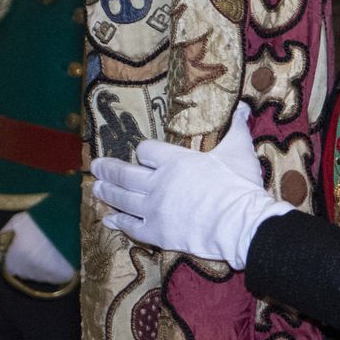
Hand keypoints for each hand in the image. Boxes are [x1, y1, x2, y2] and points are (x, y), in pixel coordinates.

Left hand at [0, 211, 76, 285]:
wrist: (62, 217)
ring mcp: (45, 275)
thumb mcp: (13, 225)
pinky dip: (54, 270)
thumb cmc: (35, 219)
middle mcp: (28, 271)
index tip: (22, 246)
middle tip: (36, 245)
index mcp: (14, 259)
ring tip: (47, 248)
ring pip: (38, 275)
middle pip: (23, 273)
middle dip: (26, 262)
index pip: (9, 268)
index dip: (15, 257)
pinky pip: (54, 277)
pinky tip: (56, 255)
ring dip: (40, 266)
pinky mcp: (61, 276)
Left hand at [91, 103, 289, 268]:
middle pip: (125, 174)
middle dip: (109, 169)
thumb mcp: (239, 151)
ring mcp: (154, 209)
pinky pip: (131, 226)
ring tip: (96, 188)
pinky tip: (108, 219)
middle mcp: (158, 182)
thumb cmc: (238, 185)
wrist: (240, 224)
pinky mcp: (158, 233)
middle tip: (95, 166)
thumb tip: (243, 106)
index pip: (147, 151)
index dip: (143, 151)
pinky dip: (118, 222)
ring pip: (123, 199)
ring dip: (107, 193)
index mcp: (174, 160)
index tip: (141, 153)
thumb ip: (236, 128)